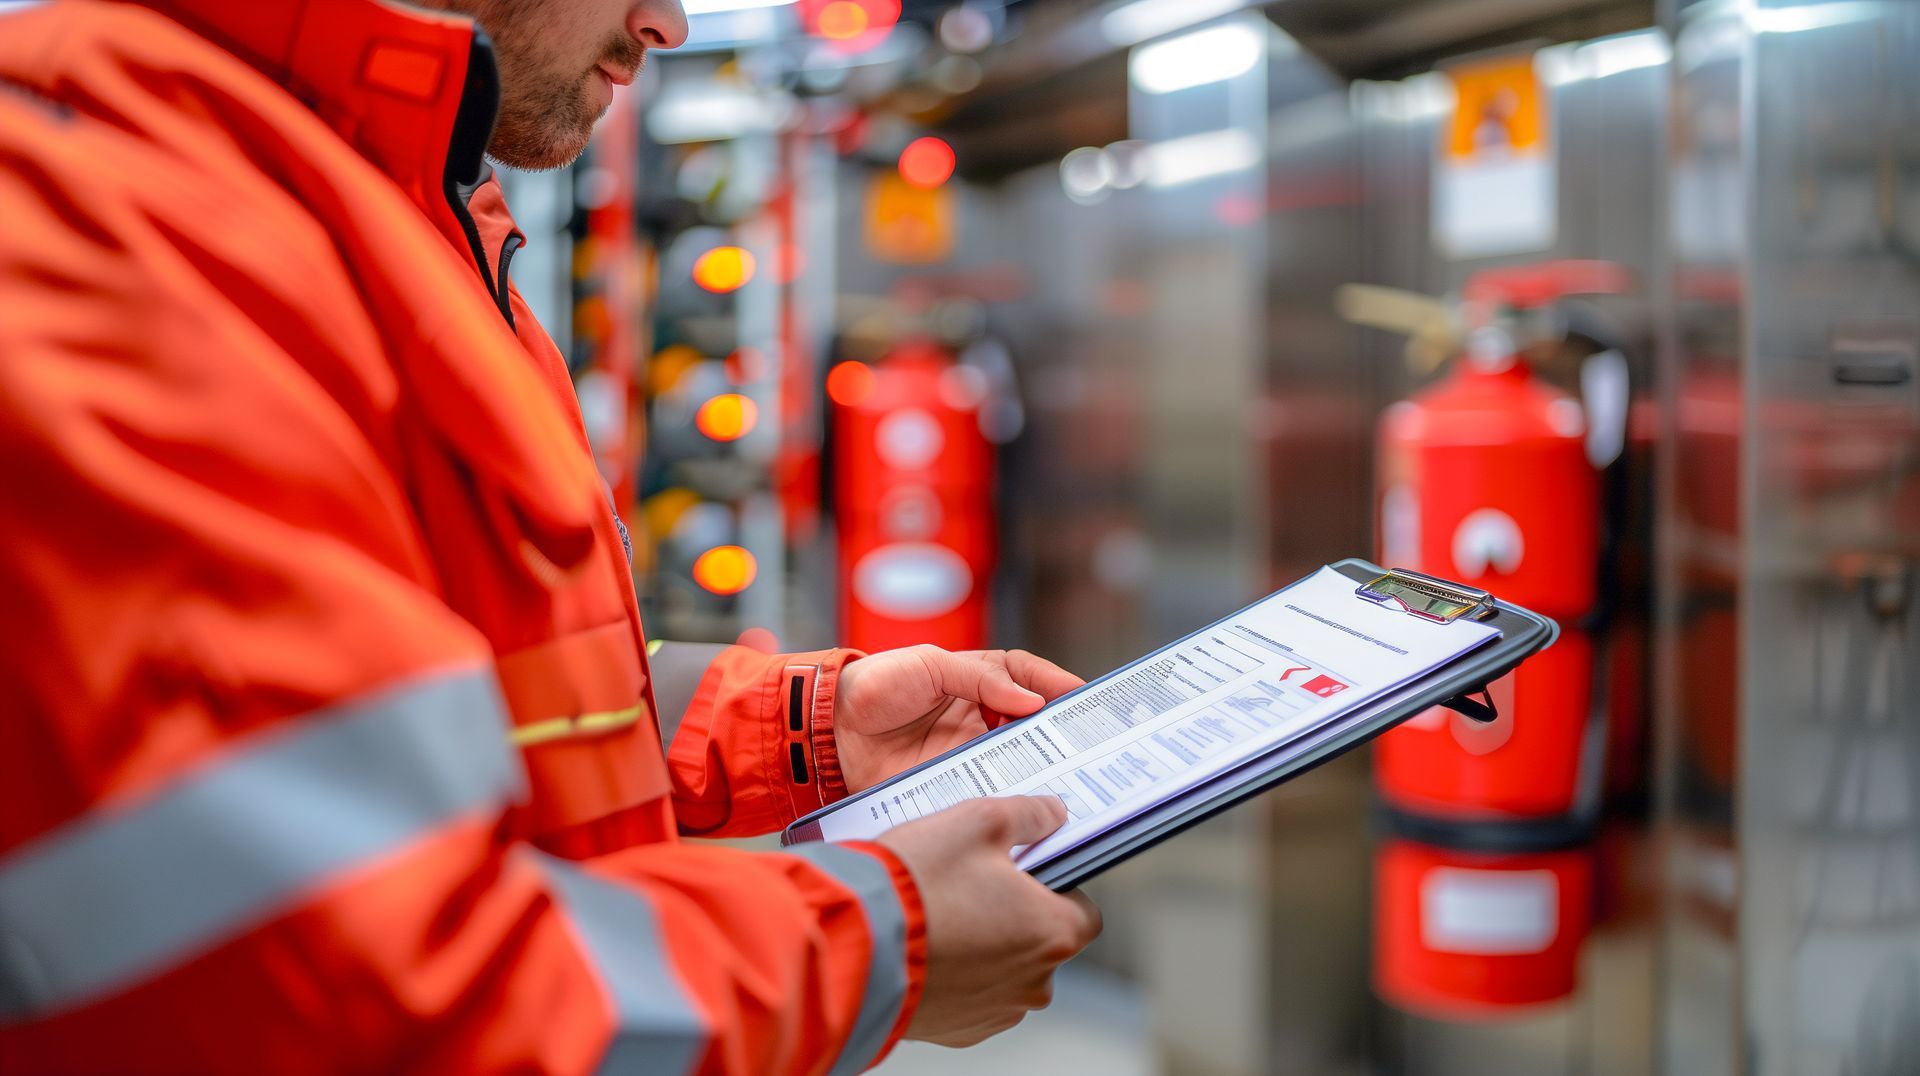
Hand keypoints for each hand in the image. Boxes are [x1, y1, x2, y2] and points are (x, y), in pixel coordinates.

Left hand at [835, 646, 1083, 792]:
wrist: (829, 732)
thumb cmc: (875, 686)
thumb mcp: (928, 664)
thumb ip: (980, 678)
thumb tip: (1030, 700)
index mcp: (979, 680)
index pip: (1030, 679)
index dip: (1057, 685)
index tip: (1083, 696)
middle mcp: (982, 718)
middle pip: (1035, 724)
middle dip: (1063, 730)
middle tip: (1091, 739)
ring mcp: (970, 753)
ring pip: (1019, 759)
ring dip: (1044, 765)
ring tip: (1072, 772)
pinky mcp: (954, 784)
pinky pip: (991, 790)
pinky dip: (1011, 795)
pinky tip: (1030, 799)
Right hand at [877, 796, 1102, 1045]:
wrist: (850, 944)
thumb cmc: (916, 885)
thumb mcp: (978, 821)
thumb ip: (1028, 815)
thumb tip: (1051, 814)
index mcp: (1052, 933)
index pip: (1084, 911)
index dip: (1057, 884)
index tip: (1024, 870)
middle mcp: (1033, 983)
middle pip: (1041, 941)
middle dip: (1014, 912)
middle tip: (970, 883)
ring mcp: (995, 1012)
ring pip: (1004, 969)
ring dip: (983, 943)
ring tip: (939, 912)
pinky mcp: (957, 1030)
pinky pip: (969, 994)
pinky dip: (955, 972)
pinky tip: (924, 944)